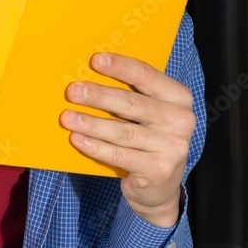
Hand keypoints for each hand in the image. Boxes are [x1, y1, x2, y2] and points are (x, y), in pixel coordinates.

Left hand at [60, 52, 195, 227]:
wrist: (161, 187)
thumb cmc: (149, 138)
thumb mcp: (151, 113)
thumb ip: (134, 94)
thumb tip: (92, 74)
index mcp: (179, 98)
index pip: (147, 75)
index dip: (120, 67)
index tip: (95, 60)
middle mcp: (181, 120)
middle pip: (132, 103)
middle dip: (99, 96)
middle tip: (73, 91)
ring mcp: (172, 147)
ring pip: (123, 131)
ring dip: (91, 123)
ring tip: (67, 117)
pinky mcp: (157, 170)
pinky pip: (119, 155)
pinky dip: (95, 146)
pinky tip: (77, 139)